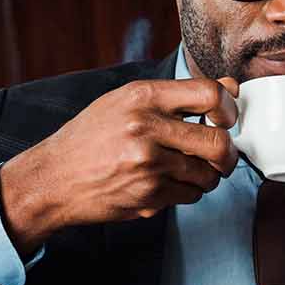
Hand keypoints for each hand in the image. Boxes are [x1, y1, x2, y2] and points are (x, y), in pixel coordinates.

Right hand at [0, 77, 240, 252]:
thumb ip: (177, 96)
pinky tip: (164, 184)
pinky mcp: (148, 195)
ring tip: (185, 171)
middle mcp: (145, 127)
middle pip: (219, 142)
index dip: (229, 109)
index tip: (226, 119)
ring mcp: (148, 164)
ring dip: (205, 176)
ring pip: (208, 174)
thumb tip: (231, 88)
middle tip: (220, 155)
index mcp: (142, 96)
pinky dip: (185, 192)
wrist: (53, 178)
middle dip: (226, 154)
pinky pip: (190, 195)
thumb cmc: (90, 138)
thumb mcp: (126, 102)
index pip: (210, 94)